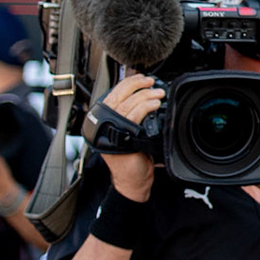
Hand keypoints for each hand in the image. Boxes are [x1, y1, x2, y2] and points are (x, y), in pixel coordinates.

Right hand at [98, 74, 162, 202]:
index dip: (128, 83)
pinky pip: (133, 116)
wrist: (132, 181)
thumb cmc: (132, 157)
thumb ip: (131, 115)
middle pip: (117, 96)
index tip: (141, 78)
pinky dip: (145, 107)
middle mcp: (102, 125)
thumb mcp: (130, 132)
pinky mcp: (120, 139)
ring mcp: (110, 132)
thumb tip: (144, 93)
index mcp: (102, 120)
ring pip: (126, 105)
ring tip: (158, 93)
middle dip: (135, 85)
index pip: (113, 94)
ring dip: (144, 95)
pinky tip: (154, 104)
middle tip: (150, 81)